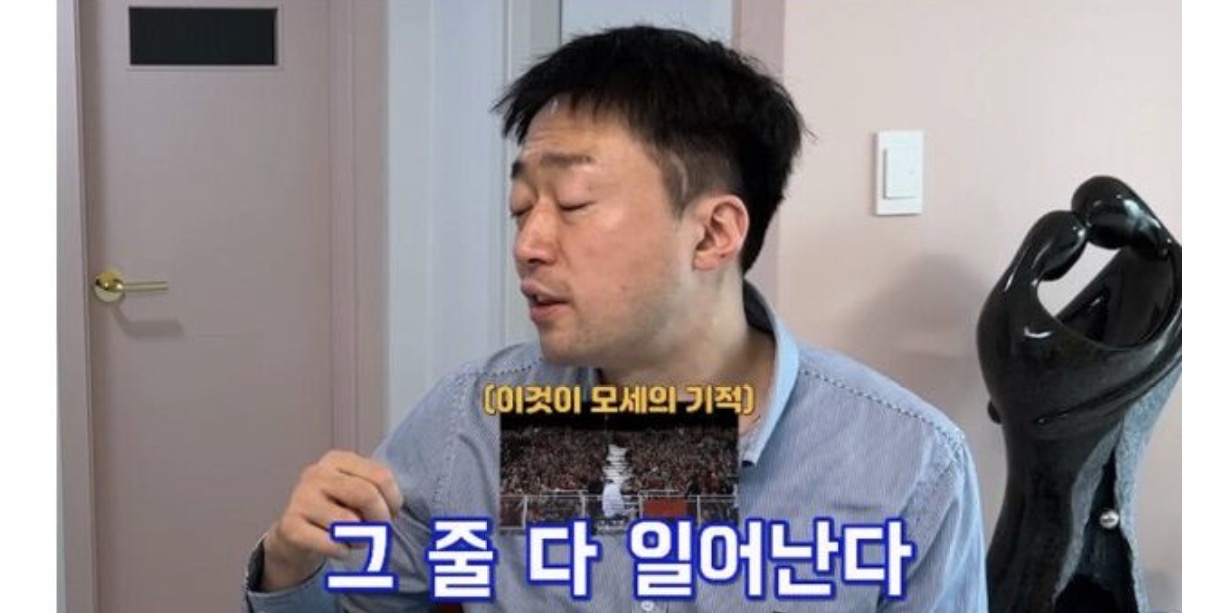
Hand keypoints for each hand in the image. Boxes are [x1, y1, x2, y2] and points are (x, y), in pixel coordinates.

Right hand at [260, 450, 403, 590]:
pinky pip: (332, 543)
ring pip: (349, 523)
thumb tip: (390, 512)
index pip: (382, 476)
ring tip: (354, 539)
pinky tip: (337, 548)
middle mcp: (316, 473)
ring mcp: (300, 498)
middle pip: (367, 495)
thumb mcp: (358, 493)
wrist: (296, 534)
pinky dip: (343, 551)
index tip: (391, 513)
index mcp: (337, 460)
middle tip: (379, 531)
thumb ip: (379, 494)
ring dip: (361, 539)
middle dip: (381, 519)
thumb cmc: (337, 511)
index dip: (394, 501)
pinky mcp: (290, 526)